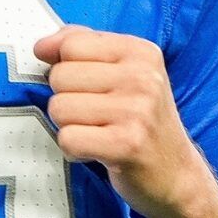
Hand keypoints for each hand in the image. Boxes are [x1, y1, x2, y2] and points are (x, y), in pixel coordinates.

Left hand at [33, 24, 215, 217]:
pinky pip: (67, 138)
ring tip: (97, 132)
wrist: (176, 173)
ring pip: (59, 107)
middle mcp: (143, 77)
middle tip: (95, 115)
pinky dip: (74, 149)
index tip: (82, 84)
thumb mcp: (124, 72)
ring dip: (69, 126)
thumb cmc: (140, 120)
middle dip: (67, 99)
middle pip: (60, 76)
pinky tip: (96, 150)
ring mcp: (137, 111)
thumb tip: (41, 46)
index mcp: (140, 52)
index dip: (63, 65)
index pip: (72, 43)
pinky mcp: (126, 144)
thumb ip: (83, 47)